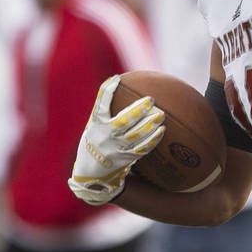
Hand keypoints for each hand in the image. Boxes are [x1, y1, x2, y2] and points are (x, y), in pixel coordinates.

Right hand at [68, 75, 163, 204]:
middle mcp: (106, 137)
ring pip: (136, 136)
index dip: (107, 92)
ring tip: (161, 115)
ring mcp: (116, 149)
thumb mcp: (93, 127)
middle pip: (123, 122)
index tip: (117, 79)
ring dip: (150, 125)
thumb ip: (104, 111)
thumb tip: (118, 84)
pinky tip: (162, 131)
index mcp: (96, 125)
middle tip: (151, 100)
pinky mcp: (126, 159)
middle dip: (138, 110)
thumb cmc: (95, 141)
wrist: (90, 172)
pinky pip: (142, 149)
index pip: (100, 106)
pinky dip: (153, 140)